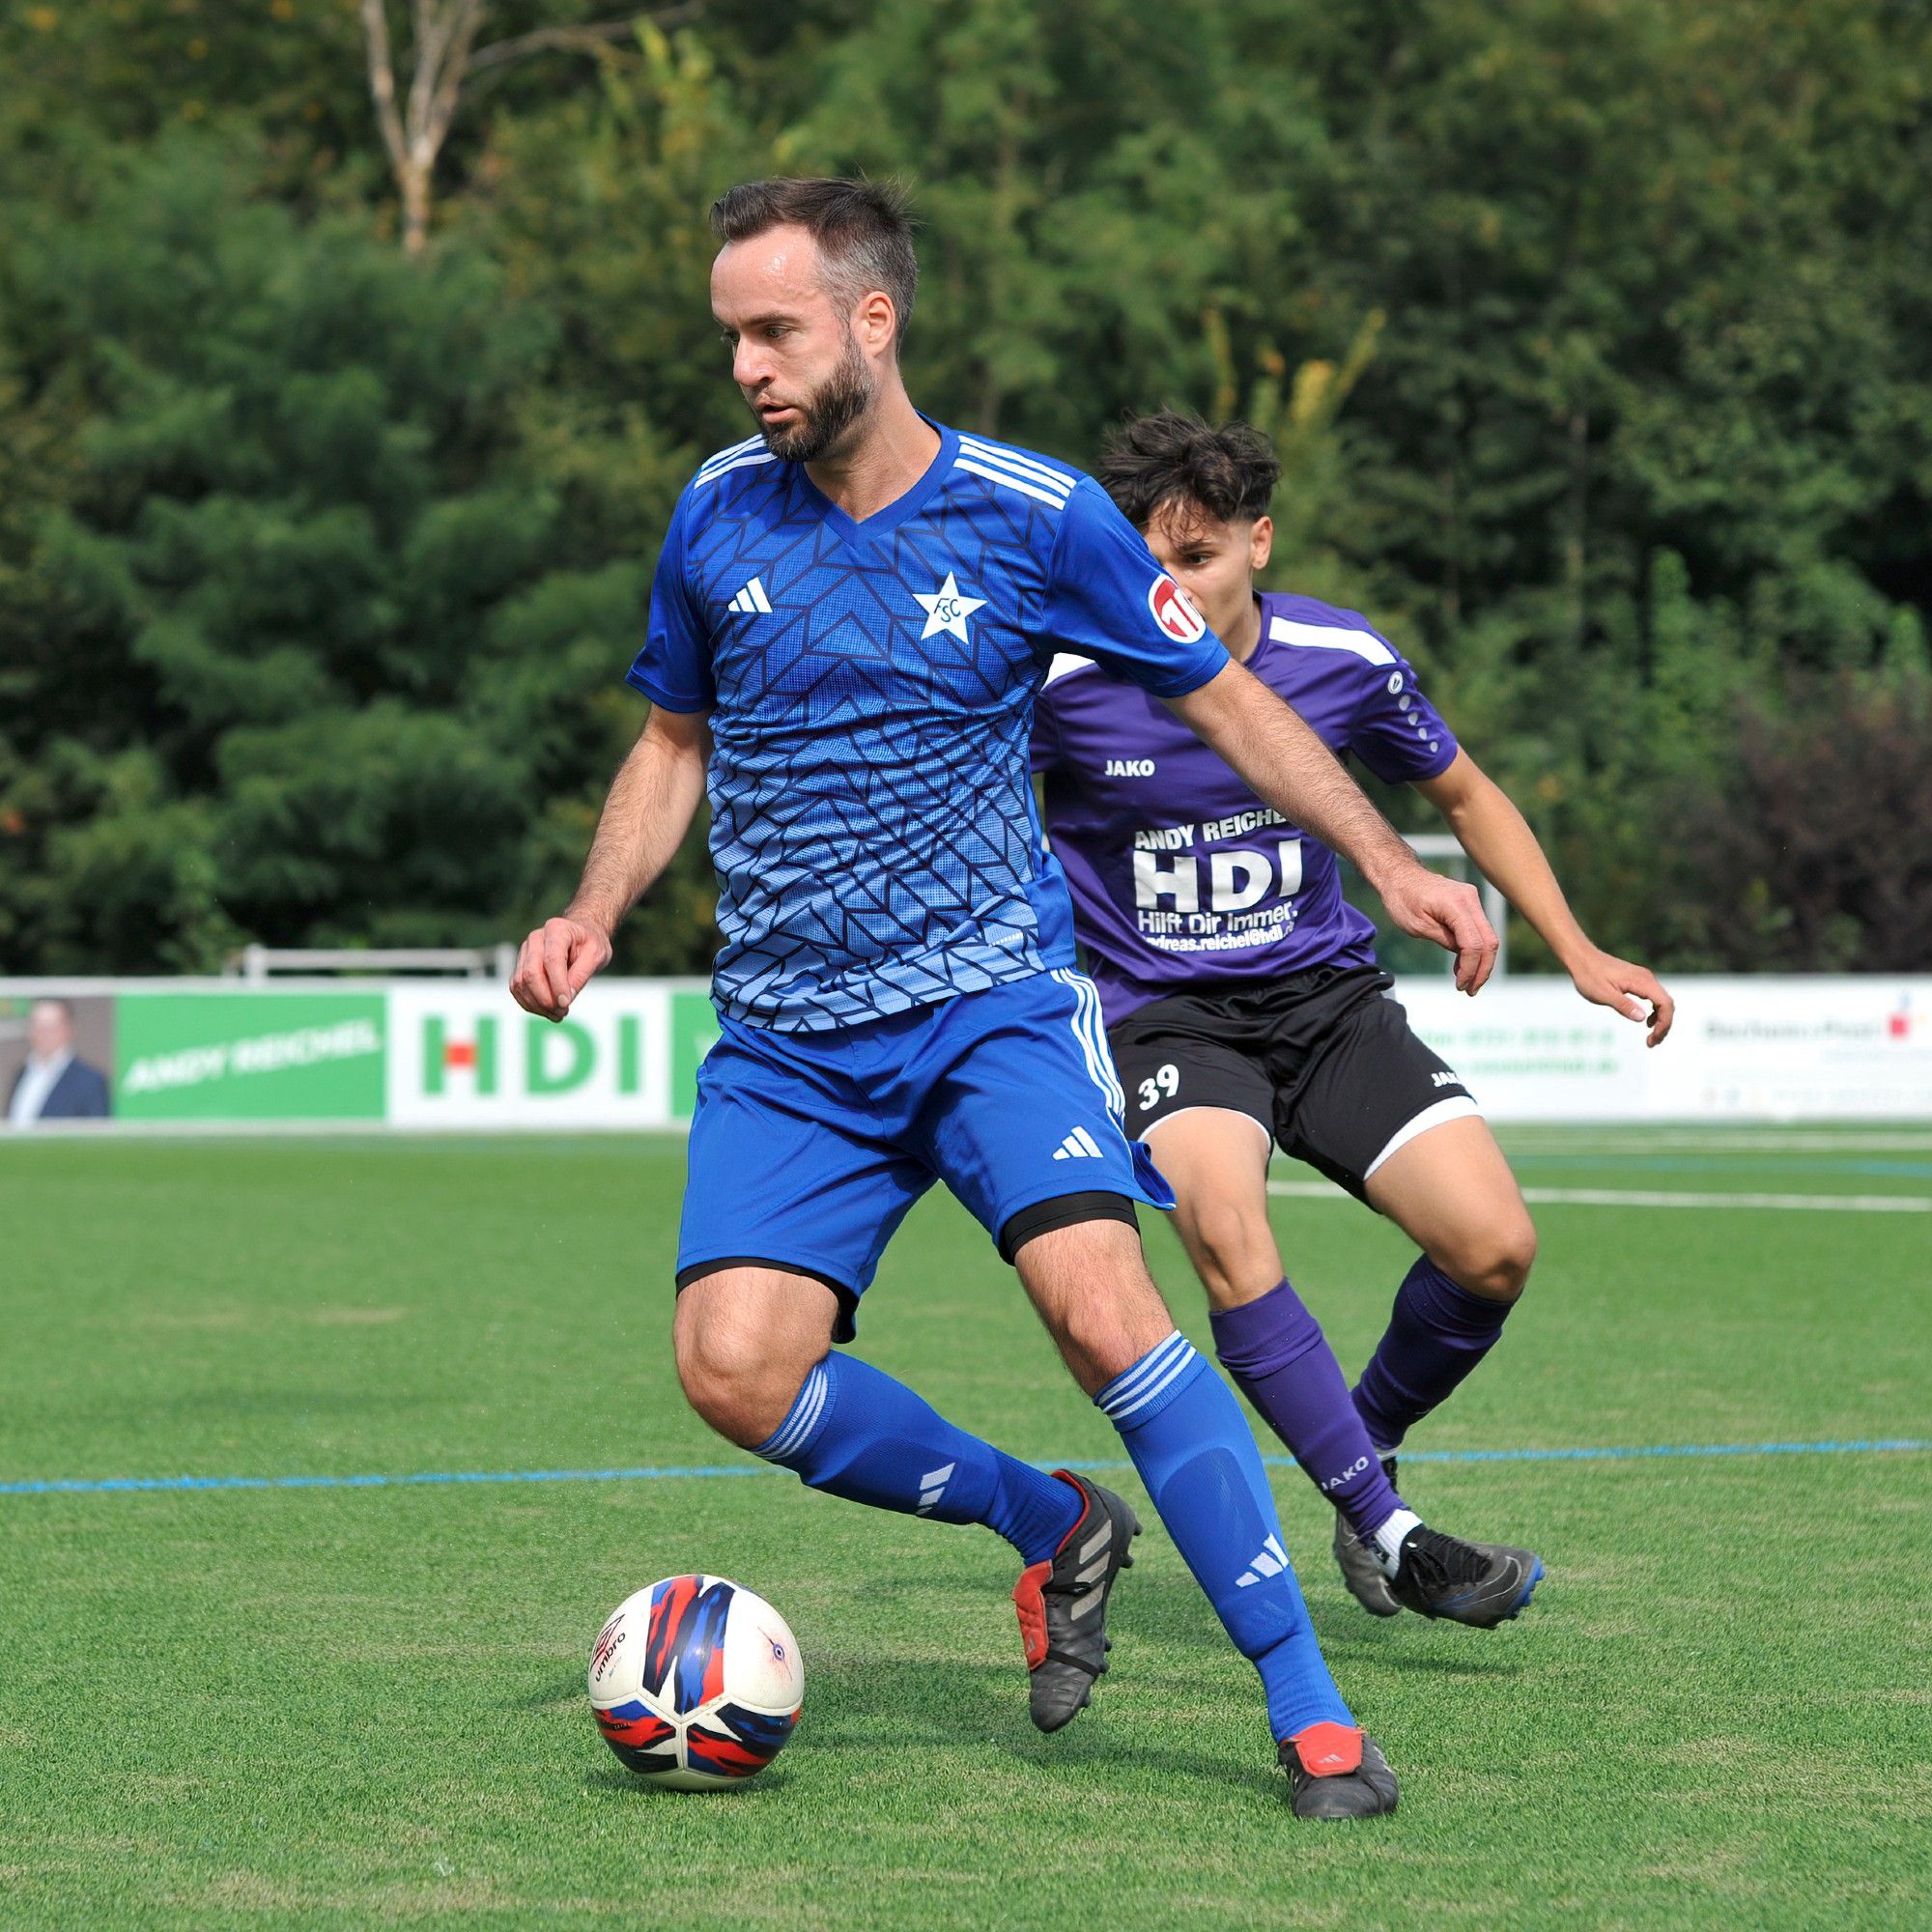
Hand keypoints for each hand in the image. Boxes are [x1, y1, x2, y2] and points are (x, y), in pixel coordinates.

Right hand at [510, 915, 612, 1020]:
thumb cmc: (591, 943)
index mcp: (557, 930)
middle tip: (563, 1012)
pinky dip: (530, 1004)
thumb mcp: (597, 955)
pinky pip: (517, 988)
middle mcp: (536, 938)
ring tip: (558, 1014)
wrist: (581, 936)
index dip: (558, 985)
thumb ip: (581, 975)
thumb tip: (564, 1000)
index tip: (566, 1004)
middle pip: (531, 973)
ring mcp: (525, 951)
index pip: (552, 960)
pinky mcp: (520, 965)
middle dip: (545, 998)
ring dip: (537, 1005)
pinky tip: (548, 1011)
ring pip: (520, 983)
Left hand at [1378, 866, 1498, 994]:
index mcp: (1457, 904)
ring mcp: (1472, 900)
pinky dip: (1474, 950)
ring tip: (1467, 984)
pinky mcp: (1469, 904)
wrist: (1399, 875)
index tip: (1460, 985)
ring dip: (1480, 963)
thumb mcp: (1418, 926)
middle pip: (1489, 942)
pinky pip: (1478, 930)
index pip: (1473, 944)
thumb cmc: (1402, 899)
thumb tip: (1465, 957)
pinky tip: (1462, 967)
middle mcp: (1471, 899)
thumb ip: (1445, 940)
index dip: (1470, 968)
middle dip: (1482, 970)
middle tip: (1471, 990)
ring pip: (1487, 937)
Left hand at [1568, 947, 1674, 1045]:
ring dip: (1661, 1020)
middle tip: (1651, 1043)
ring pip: (1662, 1001)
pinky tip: (1646, 1022)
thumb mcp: (1603, 994)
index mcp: (1642, 981)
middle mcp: (1647, 978)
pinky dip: (1655, 1012)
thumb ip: (1623, 1005)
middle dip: (1664, 1025)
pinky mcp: (1638, 980)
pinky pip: (1654, 998)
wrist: (1582, 958)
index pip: (1665, 1004)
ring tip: (1650, 1037)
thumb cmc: (1589, 976)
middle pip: (1667, 1004)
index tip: (1653, 1039)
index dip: (1664, 1024)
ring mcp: (1644, 978)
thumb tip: (1643, 1018)